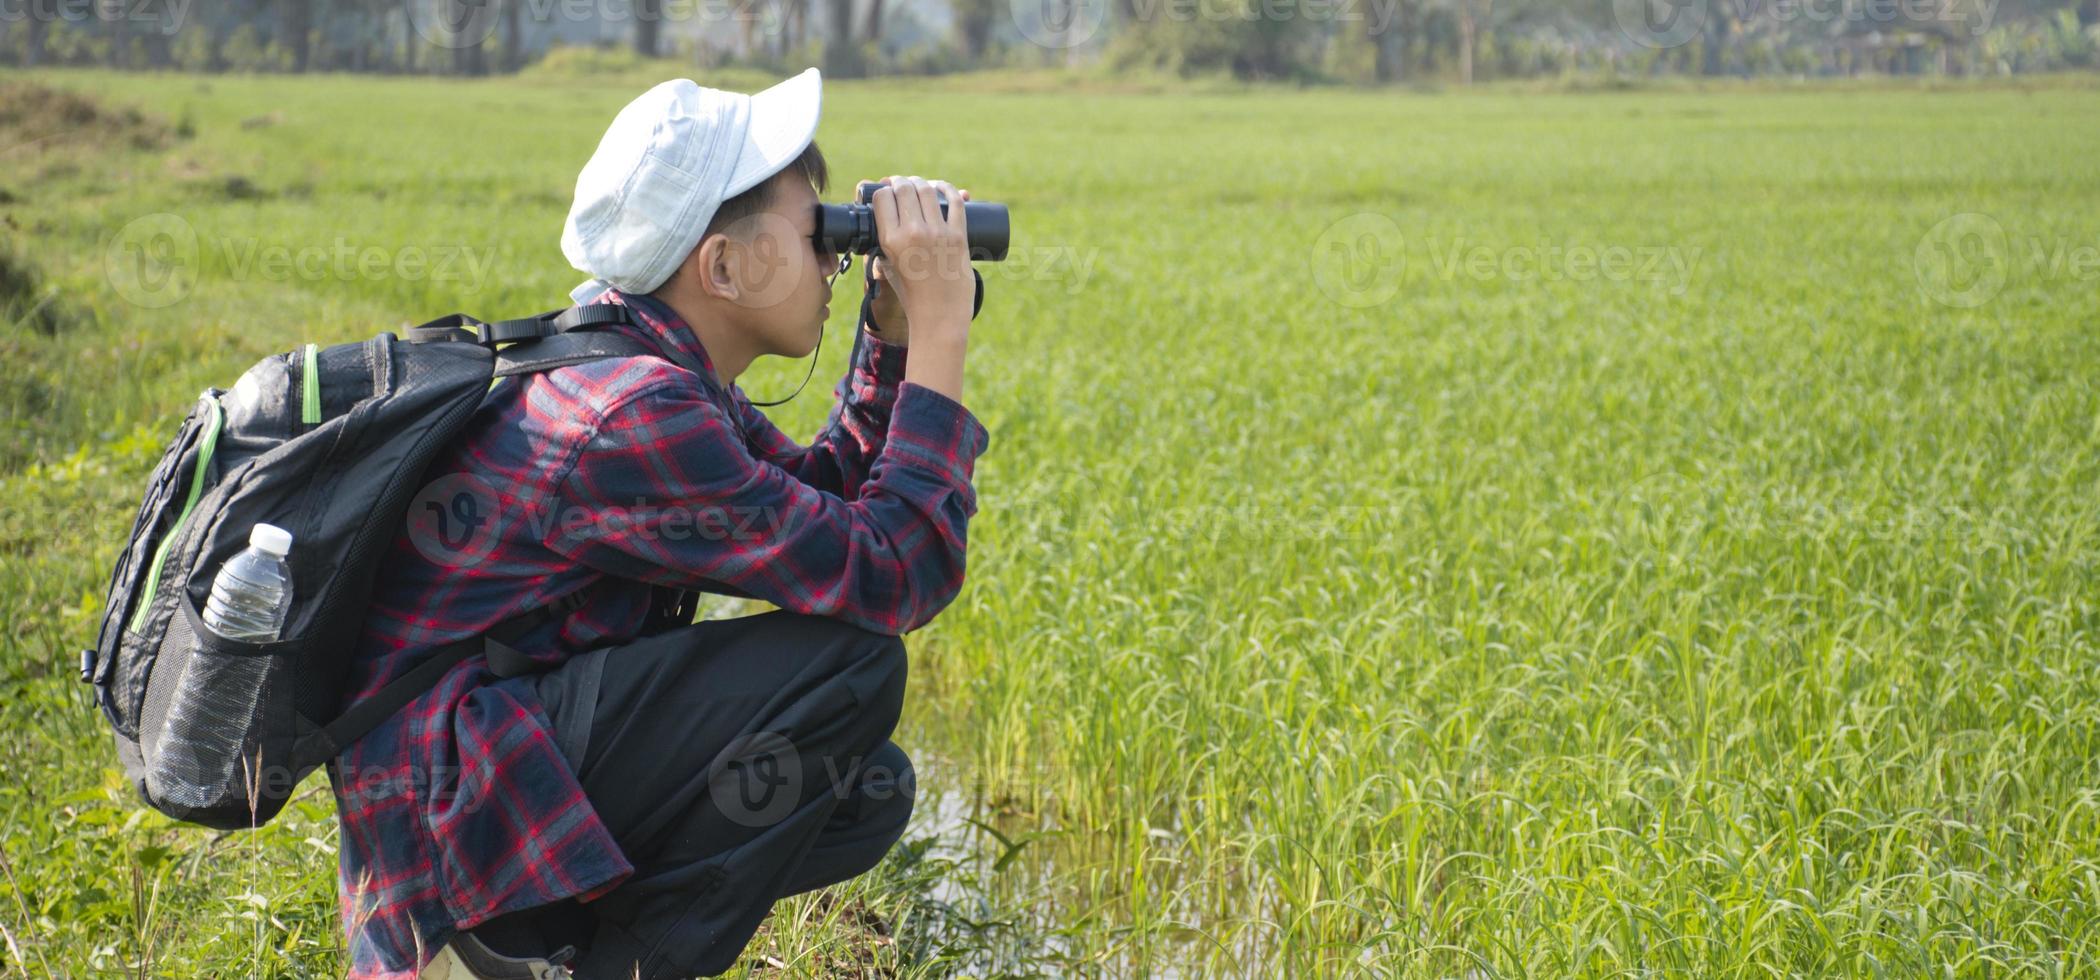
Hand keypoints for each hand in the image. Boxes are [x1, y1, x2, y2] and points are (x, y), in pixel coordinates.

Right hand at [868, 175, 973, 346]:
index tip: (886, 192)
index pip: (883, 198)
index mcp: (891, 240)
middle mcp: (913, 232)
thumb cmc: (911, 296)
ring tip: (918, 185)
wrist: (939, 316)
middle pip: (904, 188)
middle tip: (901, 185)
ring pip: (928, 190)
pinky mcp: (959, 236)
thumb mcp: (888, 268)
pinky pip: (956, 202)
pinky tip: (943, 187)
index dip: (883, 191)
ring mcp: (938, 233)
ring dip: (921, 182)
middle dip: (900, 182)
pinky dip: (950, 189)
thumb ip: (884, 247)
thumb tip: (888, 224)